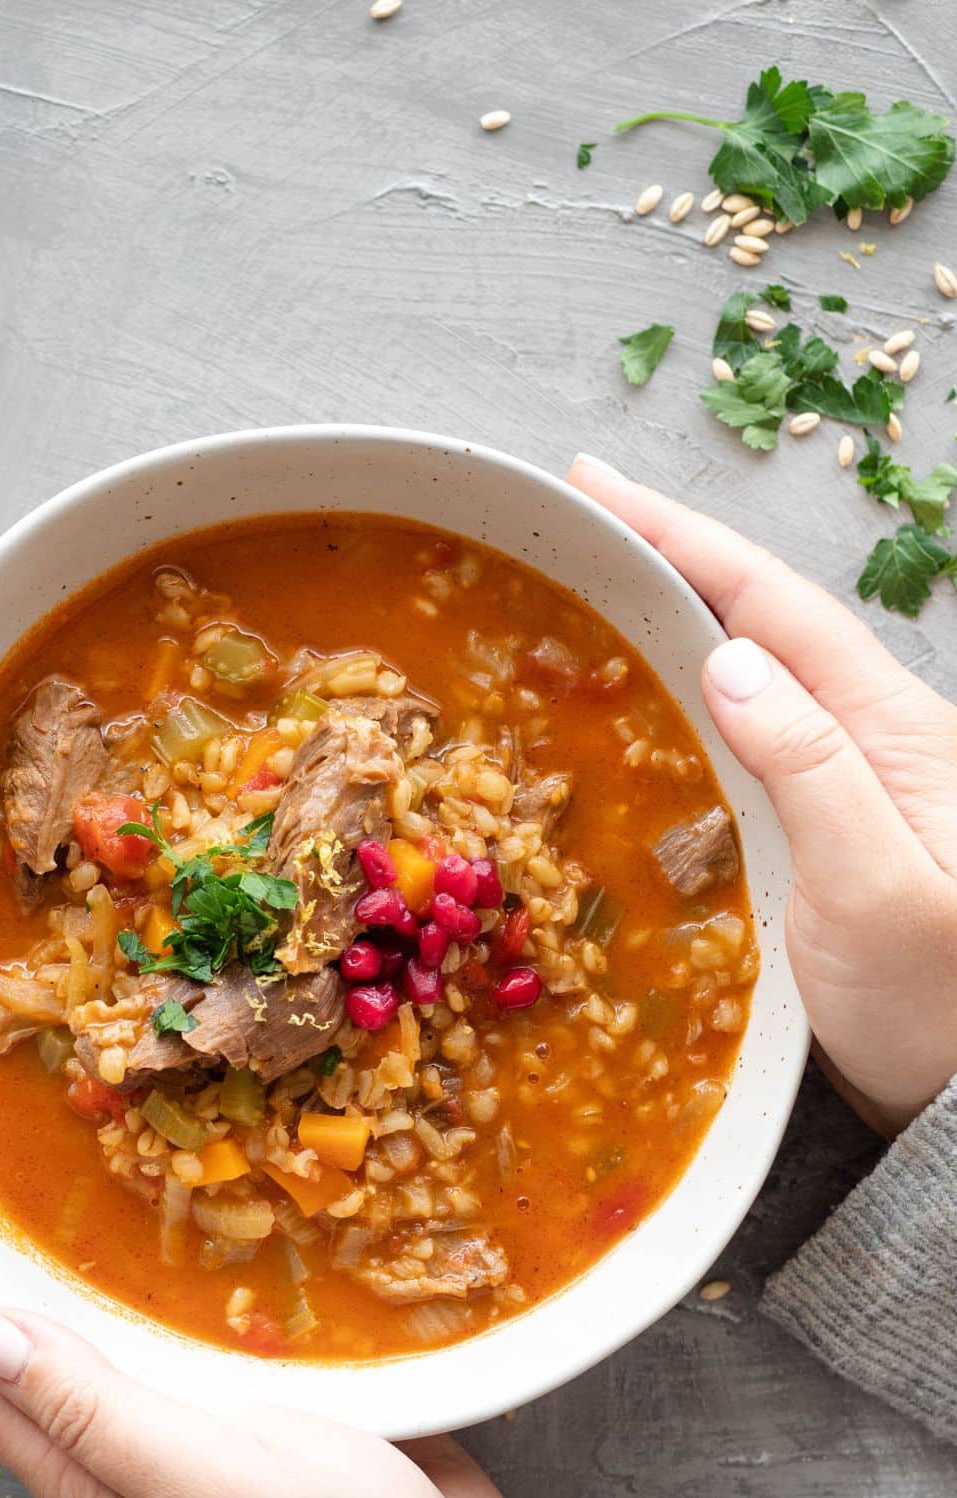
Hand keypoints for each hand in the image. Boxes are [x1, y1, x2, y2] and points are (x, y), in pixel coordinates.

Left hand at [0, 1107, 565, 1497]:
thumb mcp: (212, 1487)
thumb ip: (100, 1416)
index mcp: (82, 1470)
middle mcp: (104, 1437)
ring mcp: (165, 1412)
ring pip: (60, 1309)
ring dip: (3, 1233)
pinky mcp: (225, 1387)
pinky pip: (140, 1308)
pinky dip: (107, 1249)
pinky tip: (115, 1203)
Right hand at [569, 453, 956, 1134]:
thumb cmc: (935, 1002)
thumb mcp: (876, 885)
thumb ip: (811, 768)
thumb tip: (731, 659)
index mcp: (887, 730)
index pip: (774, 605)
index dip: (686, 538)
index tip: (600, 491)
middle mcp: (862, 742)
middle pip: (757, 620)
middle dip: (670, 557)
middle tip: (580, 518)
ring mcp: (836, 790)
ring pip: (743, 677)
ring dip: (669, 620)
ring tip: (593, 587)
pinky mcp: (810, 840)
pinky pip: (736, 743)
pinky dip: (678, 702)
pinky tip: (640, 703)